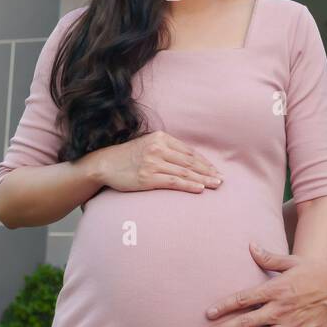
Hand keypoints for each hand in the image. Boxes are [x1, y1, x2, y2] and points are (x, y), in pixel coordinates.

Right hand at [89, 130, 222, 193]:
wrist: (105, 164)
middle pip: (190, 161)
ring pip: (185, 172)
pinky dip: (189, 185)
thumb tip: (188, 160)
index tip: (215, 170)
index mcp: (160, 138)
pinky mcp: (148, 177)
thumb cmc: (128, 156)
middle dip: (208, 171)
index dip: (204, 162)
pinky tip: (199, 189)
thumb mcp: (148, 144)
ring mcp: (153, 163)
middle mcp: (158, 148)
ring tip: (215, 185)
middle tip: (221, 180)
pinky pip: (174, 181)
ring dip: (203, 179)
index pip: (189, 152)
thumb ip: (166, 149)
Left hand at [201, 243, 326, 326]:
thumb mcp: (293, 261)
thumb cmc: (319, 271)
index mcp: (275, 289)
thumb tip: (250, 245)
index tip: (208, 315)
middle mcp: (280, 309)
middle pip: (246, 323)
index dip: (223, 307)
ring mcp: (292, 326)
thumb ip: (269, 258)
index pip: (242, 299)